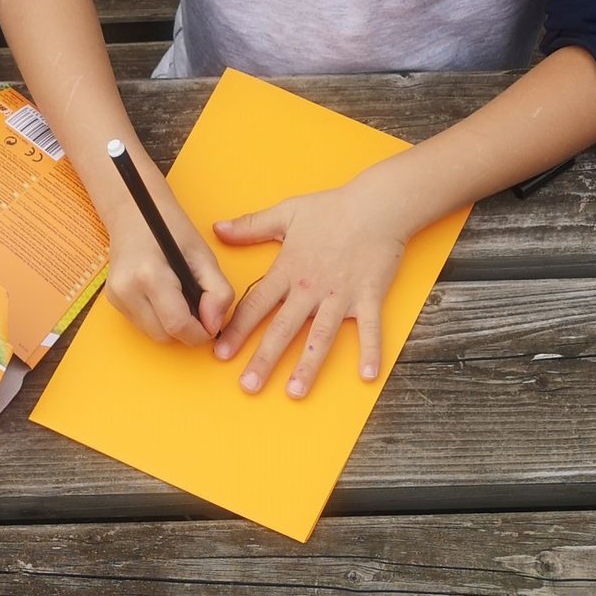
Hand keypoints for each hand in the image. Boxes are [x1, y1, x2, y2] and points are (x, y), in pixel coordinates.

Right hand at [103, 174, 232, 345]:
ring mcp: (116, 297)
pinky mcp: (112, 301)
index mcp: (150, 275)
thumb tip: (214, 325)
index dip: (200, 332)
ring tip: (181, 297)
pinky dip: (159, 319)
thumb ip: (218, 292)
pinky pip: (144, 325)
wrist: (134, 212)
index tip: (211, 324)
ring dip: (173, 326)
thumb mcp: (203, 255)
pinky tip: (165, 296)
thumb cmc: (170, 229)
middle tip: (198, 306)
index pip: (177, 325)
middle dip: (187, 330)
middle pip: (165, 336)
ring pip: (154, 335)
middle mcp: (127, 289)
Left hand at [212, 173, 409, 398]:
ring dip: (307, 365)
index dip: (236, 330)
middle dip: (264, 359)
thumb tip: (218, 229)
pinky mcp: (369, 297)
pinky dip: (371, 351)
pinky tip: (368, 376)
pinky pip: (371, 329)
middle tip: (248, 385)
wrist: (377, 203)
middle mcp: (311, 288)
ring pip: (320, 336)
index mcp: (289, 270)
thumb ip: (251, 226)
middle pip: (283, 329)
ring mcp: (340, 295)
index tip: (220, 353)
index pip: (256, 305)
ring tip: (295, 392)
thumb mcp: (286, 213)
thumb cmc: (332, 208)